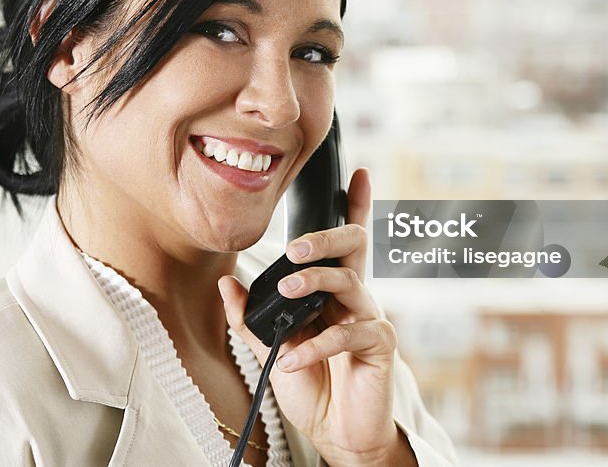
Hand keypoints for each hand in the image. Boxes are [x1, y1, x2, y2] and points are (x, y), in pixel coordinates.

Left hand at [219, 168, 414, 465]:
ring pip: (350, 282)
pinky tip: (293, 361)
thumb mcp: (272, 349)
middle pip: (353, 248)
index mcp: (334, 292)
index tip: (358, 172)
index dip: (356, 205)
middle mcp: (356, 298)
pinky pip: (350, 332)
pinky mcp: (380, 346)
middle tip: (293, 249)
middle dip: (323, 239)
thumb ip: (251, 317)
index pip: (347, 243)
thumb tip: (227, 282)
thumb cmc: (312, 387)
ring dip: (313, 283)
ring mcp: (370, 319)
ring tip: (286, 295)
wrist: (337, 434)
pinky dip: (316, 346)